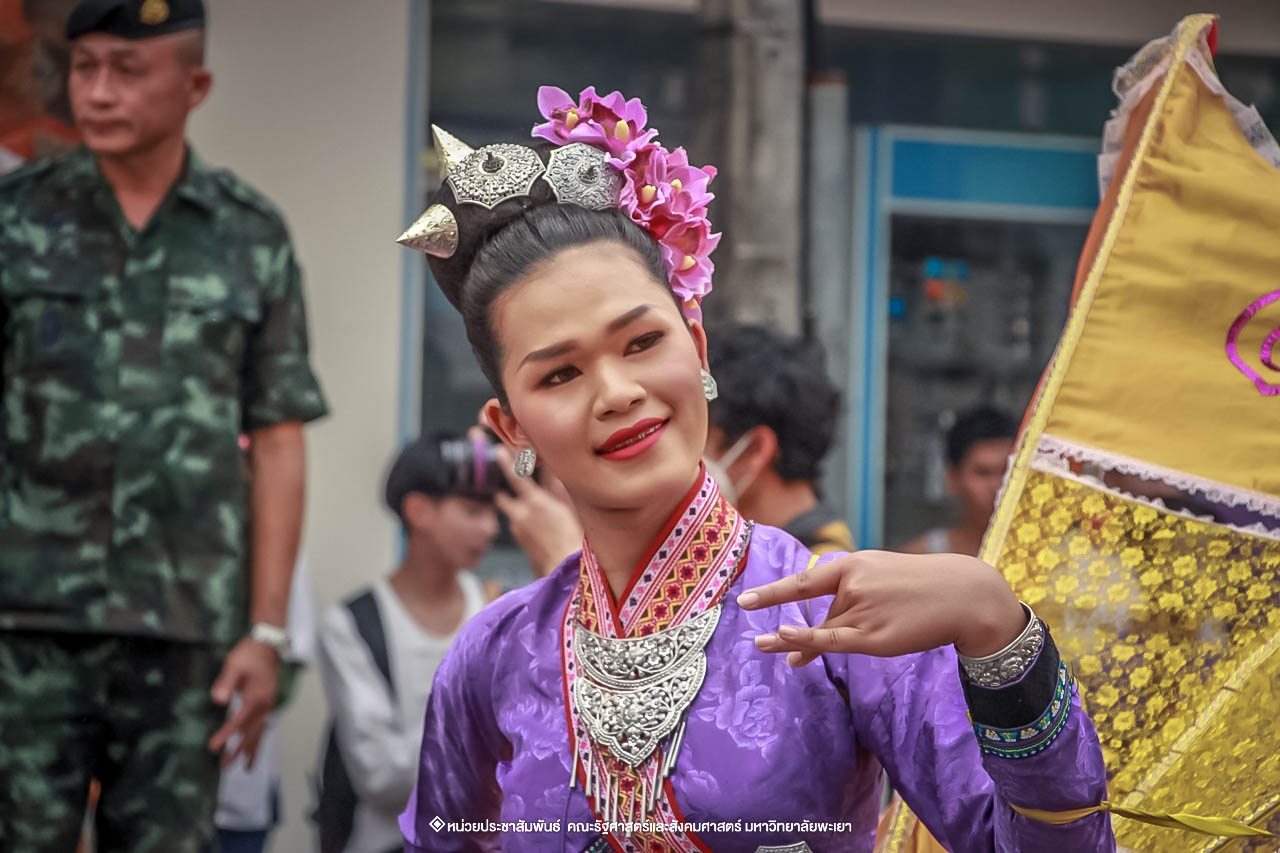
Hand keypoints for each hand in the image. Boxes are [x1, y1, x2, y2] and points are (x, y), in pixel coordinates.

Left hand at [208, 636, 279, 767]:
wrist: (268, 643)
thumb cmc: (249, 653)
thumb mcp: (234, 664)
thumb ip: (226, 682)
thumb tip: (217, 700)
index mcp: (256, 696)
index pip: (239, 721)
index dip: (226, 734)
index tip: (213, 747)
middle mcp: (264, 704)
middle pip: (251, 732)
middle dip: (239, 751)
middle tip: (225, 767)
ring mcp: (268, 704)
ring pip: (260, 731)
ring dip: (252, 749)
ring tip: (247, 768)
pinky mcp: (267, 701)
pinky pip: (263, 724)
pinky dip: (258, 737)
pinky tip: (254, 745)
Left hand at [493, 445, 582, 578]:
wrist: (563, 563)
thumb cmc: (571, 536)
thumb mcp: (566, 507)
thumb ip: (554, 491)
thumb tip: (553, 477)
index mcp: (535, 502)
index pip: (517, 477)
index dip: (506, 463)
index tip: (497, 451)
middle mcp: (521, 513)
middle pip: (502, 497)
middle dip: (502, 491)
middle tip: (503, 485)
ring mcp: (517, 527)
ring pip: (512, 512)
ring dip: (517, 509)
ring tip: (534, 513)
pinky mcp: (519, 538)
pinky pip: (518, 525)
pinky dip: (523, 521)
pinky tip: (538, 528)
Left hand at [737, 550, 1026, 666]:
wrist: (964, 594)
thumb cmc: (922, 587)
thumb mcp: (881, 576)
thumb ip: (850, 599)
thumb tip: (822, 629)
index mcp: (855, 564)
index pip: (806, 580)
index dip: (774, 591)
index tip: (746, 599)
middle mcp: (853, 585)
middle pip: (815, 612)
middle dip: (789, 628)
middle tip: (753, 632)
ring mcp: (862, 610)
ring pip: (823, 630)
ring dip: (796, 643)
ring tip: (766, 645)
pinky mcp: (874, 637)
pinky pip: (832, 642)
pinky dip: (807, 643)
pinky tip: (789, 648)